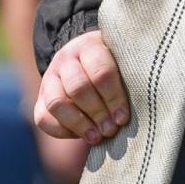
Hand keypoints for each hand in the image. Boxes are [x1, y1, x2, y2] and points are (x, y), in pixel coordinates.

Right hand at [33, 30, 130, 144]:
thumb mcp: (124, 62)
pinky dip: (63, 131)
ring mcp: (50, 77)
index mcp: (91, 46)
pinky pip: (43, 118)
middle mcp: (66, 58)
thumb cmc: (115, 66)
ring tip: (97, 137)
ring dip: (79, 124)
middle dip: (97, 113)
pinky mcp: (41, 97)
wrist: (86, 58)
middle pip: (78, 88)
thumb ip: (130, 77)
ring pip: (57, 103)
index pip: (101, 72)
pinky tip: (82, 135)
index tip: (123, 118)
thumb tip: (143, 107)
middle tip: (111, 129)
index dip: (113, 98)